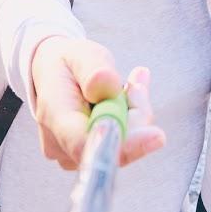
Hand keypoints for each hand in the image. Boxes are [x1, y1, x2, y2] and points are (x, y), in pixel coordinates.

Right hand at [28, 37, 165, 170]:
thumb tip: (108, 85)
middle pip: (114, 146)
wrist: (53, 75)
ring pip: (122, 146)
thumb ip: (94, 68)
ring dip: (133, 116)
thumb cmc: (68, 64)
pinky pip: (122, 146)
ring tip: (124, 87)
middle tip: (136, 82)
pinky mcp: (89, 157)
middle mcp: (61, 145)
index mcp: (54, 115)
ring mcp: (74, 156)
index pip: (86, 143)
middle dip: (136, 114)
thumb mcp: (81, 53)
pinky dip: (129, 123)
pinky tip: (123, 101)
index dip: (123, 145)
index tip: (157, 136)